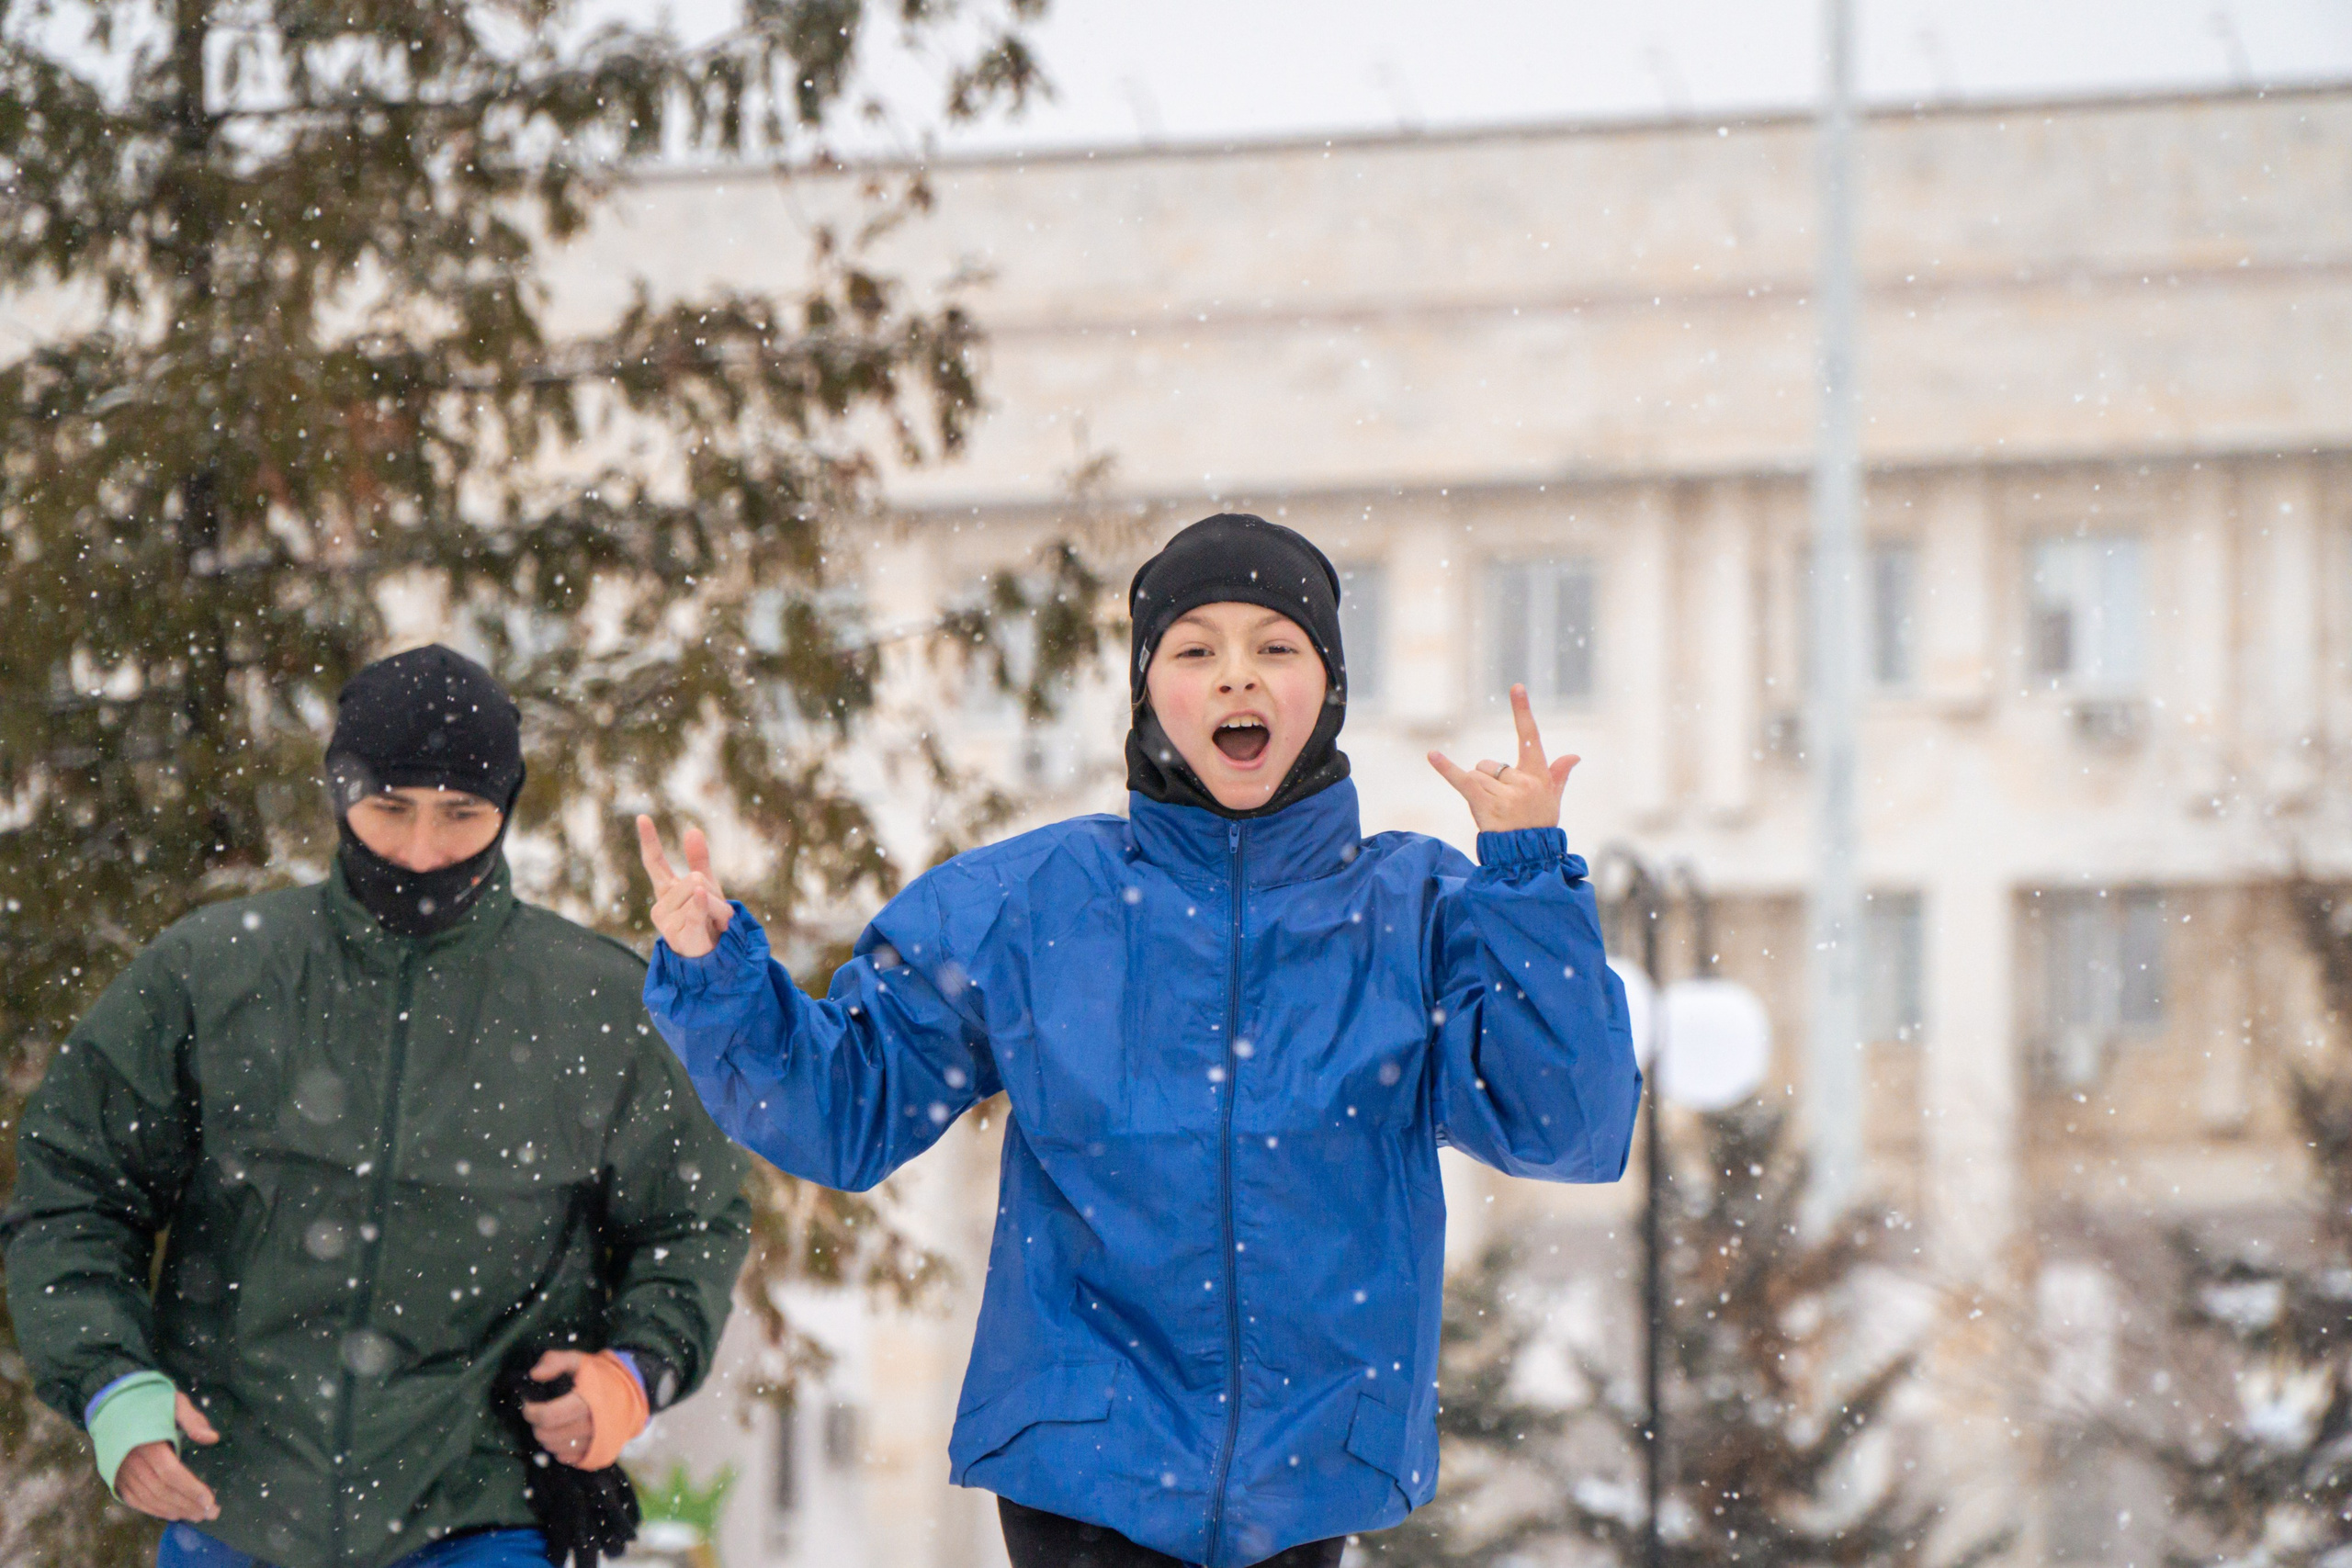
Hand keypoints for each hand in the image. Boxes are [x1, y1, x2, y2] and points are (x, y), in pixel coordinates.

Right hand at [116, 1393, 219, 1522]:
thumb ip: (193, 1419)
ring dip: (173, 1510)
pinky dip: (153, 1509)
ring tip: (195, 1515)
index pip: (171, 1473)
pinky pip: (134, 1499)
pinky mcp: (115, 1477)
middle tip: (210, 1513)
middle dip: (187, 1504)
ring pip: (148, 1498)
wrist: (112, 1404)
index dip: (191, 1489)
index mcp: (148, 1443)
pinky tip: (171, 1513)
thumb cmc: (149, 1402)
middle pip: (162, 1490)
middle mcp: (132, 1461)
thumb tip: (212, 1438)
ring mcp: (121, 1471)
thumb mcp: (174, 1402)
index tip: (210, 1500)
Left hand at [521, 1351, 597, 1469]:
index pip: (547, 1416)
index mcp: (586, 1402)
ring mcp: (595, 1443)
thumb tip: (534, 1375)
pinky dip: (559, 1447)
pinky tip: (563, 1434)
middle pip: (547, 1436)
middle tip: (540, 1413)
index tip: (528, 1405)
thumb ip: (555, 1362)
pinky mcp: (597, 1455)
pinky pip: (566, 1458)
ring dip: (547, 1436)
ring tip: (552, 1423)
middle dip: (537, 1424)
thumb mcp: (579, 1360)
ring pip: (554, 1448)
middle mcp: (591, 1426)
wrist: (633, 1394)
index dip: (531, 1412)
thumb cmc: (602, 1376)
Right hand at [636, 816, 732, 958]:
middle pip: (695, 877)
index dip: (650, 839)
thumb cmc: (707, 922)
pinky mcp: (679, 933)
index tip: (642, 816)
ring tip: (714, 925)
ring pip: (699, 892)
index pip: (654, 861)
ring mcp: (667, 920)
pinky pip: (695, 910)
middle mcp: (661, 904)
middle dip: (714, 893)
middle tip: (716, 914)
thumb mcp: (706, 887)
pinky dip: (700, 903)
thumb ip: (698, 860)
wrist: (712, 957)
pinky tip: (699, 894)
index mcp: (666, 891)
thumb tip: (692, 829)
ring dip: (719, 908)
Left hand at [1428, 685, 1580, 833]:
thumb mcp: (1552, 800)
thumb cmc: (1538, 826)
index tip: (1516, 687)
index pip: (1530, 737)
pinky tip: (1432, 754)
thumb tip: (1573, 755)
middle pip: (1490, 764)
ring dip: (1477, 791)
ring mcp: (1505, 793)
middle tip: (1501, 805)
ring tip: (1493, 812)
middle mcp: (1523, 781)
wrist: (1528, 858)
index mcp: (1538, 775)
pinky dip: (1445, 768)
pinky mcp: (1484, 804)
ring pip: (1476, 775)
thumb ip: (1559, 775)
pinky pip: (1462, 781)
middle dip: (1488, 780)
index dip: (1522, 711)